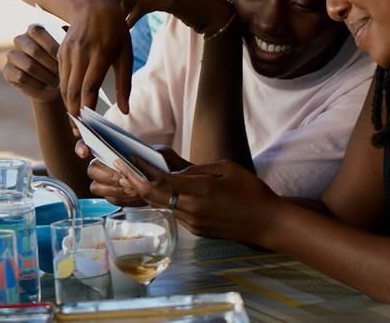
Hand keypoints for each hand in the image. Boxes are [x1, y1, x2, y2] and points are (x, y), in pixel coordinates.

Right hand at [3, 25, 60, 104]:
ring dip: (46, 76)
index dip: (52, 46)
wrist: (52, 84)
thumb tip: (68, 29)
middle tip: (62, 74)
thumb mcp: (68, 49)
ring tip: (57, 82)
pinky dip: (36, 84)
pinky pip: (21, 78)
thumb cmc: (62, 63)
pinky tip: (46, 87)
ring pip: (29, 66)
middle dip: (51, 64)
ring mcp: (11, 55)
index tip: (65, 59)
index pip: (38, 32)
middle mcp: (20, 40)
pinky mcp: (7, 71)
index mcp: (34, 29)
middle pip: (34, 51)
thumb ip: (68, 37)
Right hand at [56, 0, 131, 115]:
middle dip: (75, 114)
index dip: (87, 109)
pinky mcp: (60, 52)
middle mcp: (80, 53)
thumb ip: (125, 83)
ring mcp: (68, 52)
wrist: (92, 4)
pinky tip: (73, 104)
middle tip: (80, 133)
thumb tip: (125, 110)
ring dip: (69, 106)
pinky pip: (61, 77)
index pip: (89, 86)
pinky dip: (67, 93)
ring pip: (65, 86)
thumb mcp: (126, 53)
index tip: (90, 126)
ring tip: (77, 123)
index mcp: (100, 52)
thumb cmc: (115, 30)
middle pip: (73, 90)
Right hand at [82, 145, 190, 207]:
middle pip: (92, 169)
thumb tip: (133, 158)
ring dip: (113, 187)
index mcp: (113, 148)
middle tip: (122, 176)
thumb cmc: (166, 164)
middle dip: (106, 173)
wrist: (175, 184)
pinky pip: (110, 199)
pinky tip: (133, 196)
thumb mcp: (164, 154)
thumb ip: (150, 154)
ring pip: (97, 186)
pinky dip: (120, 197)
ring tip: (130, 186)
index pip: (88, 145)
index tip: (86, 152)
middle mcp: (108, 165)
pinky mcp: (117, 197)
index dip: (82, 147)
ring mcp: (110, 182)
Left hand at [108, 0, 232, 35]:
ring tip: (117, 25)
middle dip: (114, 1)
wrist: (216, 14)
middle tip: (108, 17)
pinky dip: (132, 18)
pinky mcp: (171, 0)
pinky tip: (128, 28)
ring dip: (121, 12)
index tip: (105, 0)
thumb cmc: (195, 9)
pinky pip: (142, 7)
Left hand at [115, 156, 279, 245]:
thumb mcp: (226, 169)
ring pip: (163, 206)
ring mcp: (193, 223)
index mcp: (199, 191)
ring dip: (151, 192)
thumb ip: (197, 169)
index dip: (140, 171)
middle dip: (136, 182)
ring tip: (139, 176)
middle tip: (123, 168)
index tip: (128, 159)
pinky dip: (167, 201)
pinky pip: (177, 213)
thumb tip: (176, 172)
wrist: (267, 223)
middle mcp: (191, 210)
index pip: (160, 182)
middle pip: (154, 197)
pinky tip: (167, 191)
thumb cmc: (251, 191)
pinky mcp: (198, 230)